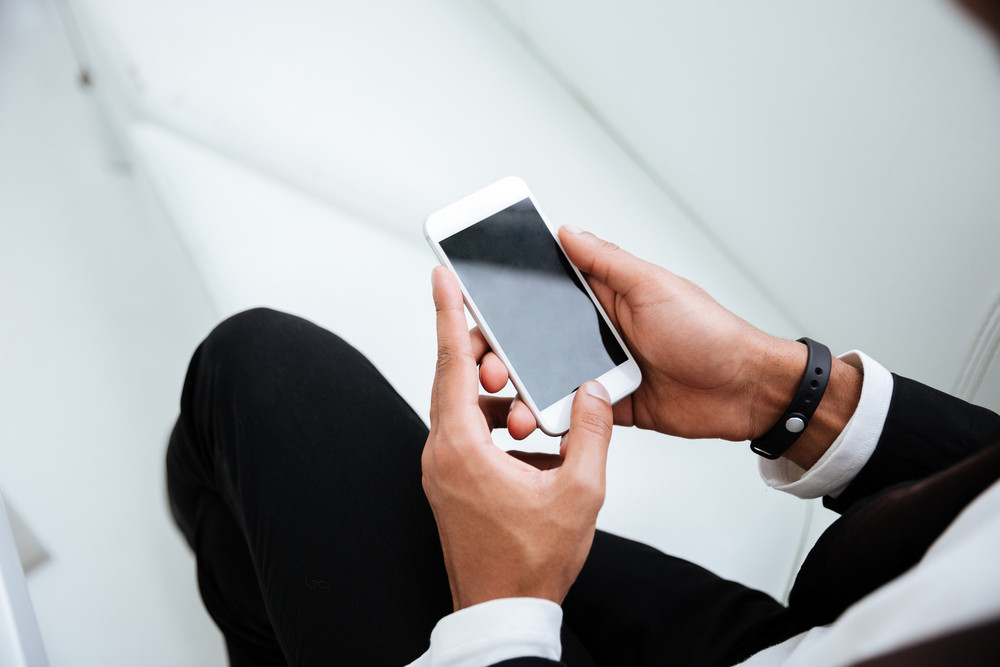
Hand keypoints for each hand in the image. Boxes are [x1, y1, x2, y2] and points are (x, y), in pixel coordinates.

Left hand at [421, 266, 613, 609]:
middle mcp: (441, 454)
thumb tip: (594, 391)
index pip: (451, 363)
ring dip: (496, 397)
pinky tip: (532, 441)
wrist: (503, 612)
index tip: (441, 277)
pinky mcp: (450, 485)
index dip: (448, 314)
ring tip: (532, 402)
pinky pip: (468, 437)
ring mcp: (441, 472)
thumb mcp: (578, 491)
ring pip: (463, 410)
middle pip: (456, 381)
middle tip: (510, 338)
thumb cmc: (531, 562)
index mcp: (462, 447)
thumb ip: (591, 432)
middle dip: (485, 356)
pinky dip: (496, 426)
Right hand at [497, 227, 860, 467]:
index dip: (511, 296)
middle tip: (487, 365)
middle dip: (504, 351)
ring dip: (524, 389)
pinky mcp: (610, 406)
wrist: (744, 391)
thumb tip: (567, 231)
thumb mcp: (654, 287)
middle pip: (536, 339)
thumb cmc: (709, 333)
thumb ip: (607, 263)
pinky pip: (573, 411)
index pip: (546, 290)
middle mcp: (598, 331)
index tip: (476, 302)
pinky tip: (534, 421)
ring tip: (510, 402)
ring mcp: (601, 370)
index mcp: (606, 296)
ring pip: (547, 378)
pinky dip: (553, 417)